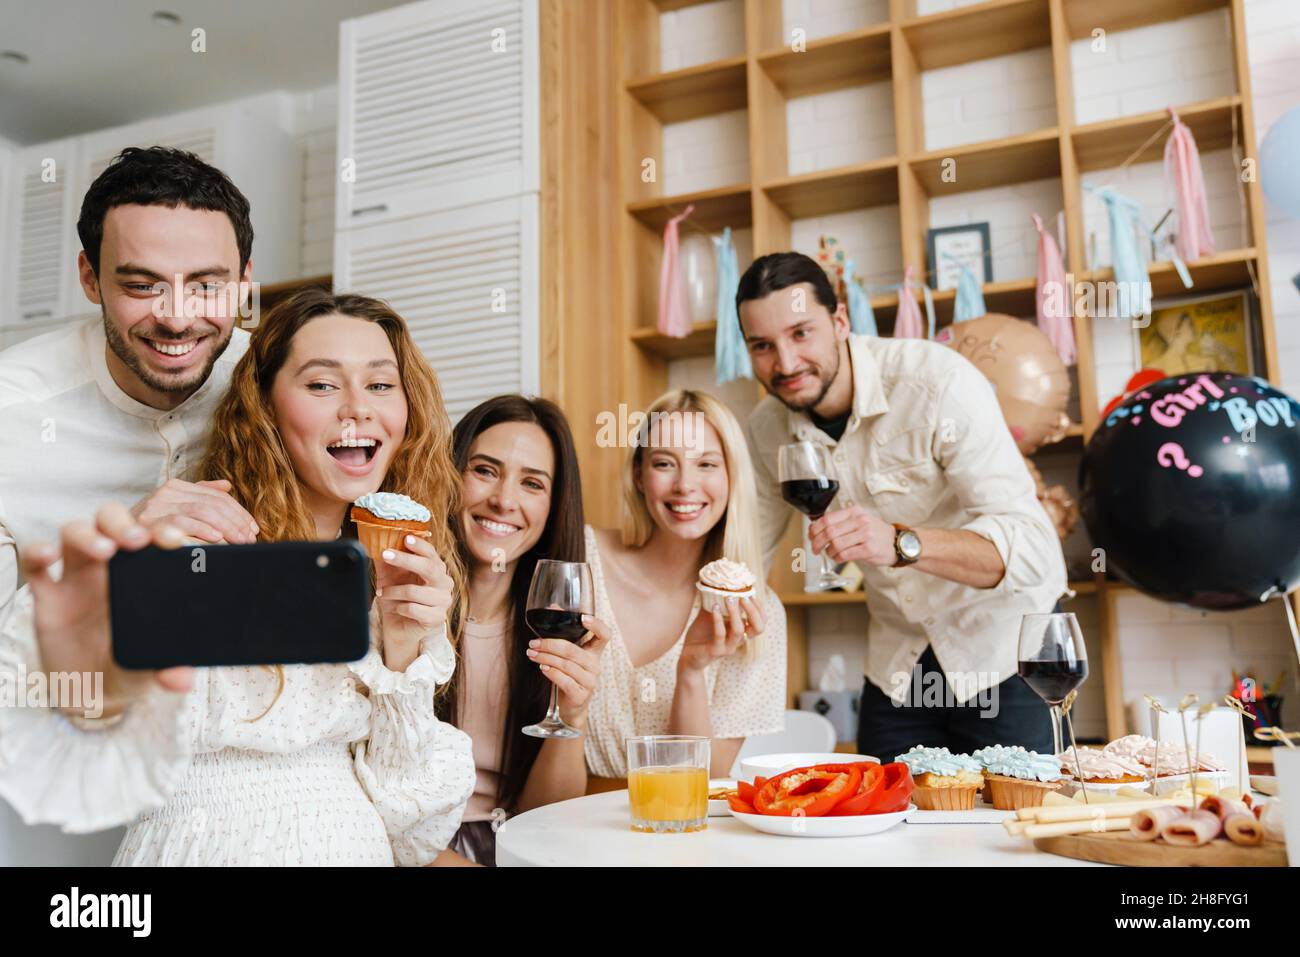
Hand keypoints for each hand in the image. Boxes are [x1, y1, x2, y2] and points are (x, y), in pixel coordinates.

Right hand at [21, 503, 193, 718]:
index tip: (174, 540)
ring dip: (88, 534)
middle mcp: (110, 570)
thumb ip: (166, 672)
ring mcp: (77, 579)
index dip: (162, 530)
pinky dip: (38, 552)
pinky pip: (36, 565)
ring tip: (105, 550)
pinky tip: (48, 554)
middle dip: (123, 523)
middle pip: (111, 522)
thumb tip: (183, 680)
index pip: (152, 539)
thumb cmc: (131, 669)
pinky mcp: (48, 597)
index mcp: (144, 577)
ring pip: (75, 533)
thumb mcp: (150, 672)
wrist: (93, 693)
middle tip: (138, 540)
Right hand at [130, 478, 258, 544]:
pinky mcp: (147, 523)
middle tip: (250, 538)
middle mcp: (165, 493)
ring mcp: (155, 507)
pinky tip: (217, 539)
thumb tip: (226, 485)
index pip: (216, 497)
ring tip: (239, 540)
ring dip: (225, 527)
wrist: (116, 541)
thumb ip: (200, 495)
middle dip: (236, 522)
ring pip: (201, 511)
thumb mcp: (175, 509)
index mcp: (176, 487)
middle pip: (212, 503)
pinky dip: (202, 530)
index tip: (253, 529)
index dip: (239, 512)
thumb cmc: (150, 528)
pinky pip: (181, 523)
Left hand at [375, 534, 454, 651]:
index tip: (405, 538)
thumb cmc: (397, 599)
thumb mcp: (389, 577)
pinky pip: (414, 609)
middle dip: (406, 560)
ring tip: (384, 593)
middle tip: (385, 554)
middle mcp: (444, 583)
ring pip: (414, 591)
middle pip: (429, 568)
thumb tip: (376, 541)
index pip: (431, 553)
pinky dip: (400, 607)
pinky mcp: (437, 618)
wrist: (399, 627)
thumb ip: (386, 561)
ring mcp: (443, 601)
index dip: (420, 545)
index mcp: (436, 569)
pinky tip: (397, 608)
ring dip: (394, 591)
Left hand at [525, 614, 611, 727]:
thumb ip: (563, 631)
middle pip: (573, 650)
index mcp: (595, 652)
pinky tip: (542, 668)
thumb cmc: (569, 674)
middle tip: (533, 642)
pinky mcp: (580, 695)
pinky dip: (551, 673)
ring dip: (545, 658)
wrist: (573, 705)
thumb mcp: (569, 653)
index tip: (583, 618)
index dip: (597, 625)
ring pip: (566, 665)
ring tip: (532, 654)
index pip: (605, 635)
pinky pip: (564, 681)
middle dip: (549, 644)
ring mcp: (590, 681)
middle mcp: (595, 665)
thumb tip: (553, 607)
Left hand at [678, 595, 764, 672]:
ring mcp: (728, 647)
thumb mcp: (710, 615)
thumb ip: (715, 600)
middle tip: (744, 596)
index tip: (751, 593)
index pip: (760, 622)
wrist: (688, 655)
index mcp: (741, 632)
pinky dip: (718, 619)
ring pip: (739, 630)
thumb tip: (714, 580)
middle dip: (753, 610)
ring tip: (728, 598)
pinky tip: (714, 607)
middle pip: (758, 628)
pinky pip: (720, 634)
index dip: (760, 608)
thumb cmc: (701, 634)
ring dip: (735, 612)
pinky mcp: (715, 651)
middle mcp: (738, 641)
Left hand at [808, 505, 896, 565]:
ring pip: (836, 544)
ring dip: (829, 552)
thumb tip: (816, 530)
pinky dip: (838, 558)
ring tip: (831, 554)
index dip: (814, 529)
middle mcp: (860, 521)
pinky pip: (845, 554)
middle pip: (829, 532)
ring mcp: (866, 534)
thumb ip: (841, 523)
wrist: (897, 542)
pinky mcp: (869, 549)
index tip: (811, 536)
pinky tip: (839, 558)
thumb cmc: (874, 534)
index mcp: (854, 512)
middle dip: (817, 543)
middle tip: (815, 549)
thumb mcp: (859, 521)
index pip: (827, 519)